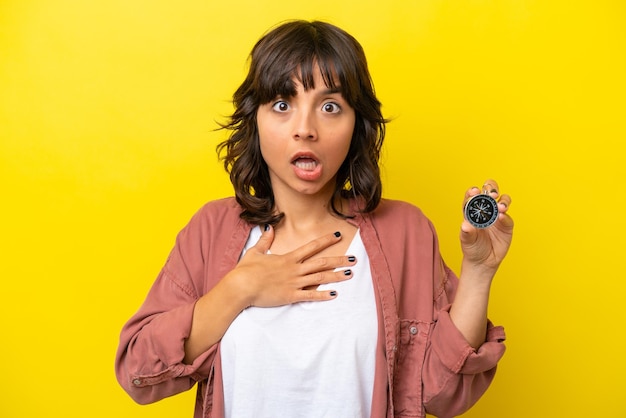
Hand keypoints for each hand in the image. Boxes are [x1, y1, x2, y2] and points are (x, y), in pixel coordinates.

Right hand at [228, 226, 356, 307]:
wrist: (241, 286)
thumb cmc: (246, 270)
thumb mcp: (256, 252)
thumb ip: (265, 241)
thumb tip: (269, 228)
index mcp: (288, 258)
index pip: (312, 247)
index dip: (326, 241)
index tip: (338, 237)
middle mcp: (295, 269)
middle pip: (322, 263)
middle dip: (339, 260)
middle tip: (354, 259)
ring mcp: (294, 283)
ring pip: (320, 278)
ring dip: (336, 276)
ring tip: (350, 274)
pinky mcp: (291, 296)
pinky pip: (310, 296)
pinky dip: (323, 296)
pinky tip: (334, 295)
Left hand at [460, 179, 513, 274]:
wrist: (483, 262)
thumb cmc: (472, 247)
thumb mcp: (466, 240)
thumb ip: (466, 232)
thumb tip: (465, 225)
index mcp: (472, 210)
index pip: (472, 195)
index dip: (473, 191)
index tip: (475, 192)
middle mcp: (486, 210)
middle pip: (489, 191)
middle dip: (491, 188)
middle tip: (491, 194)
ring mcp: (497, 216)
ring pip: (502, 200)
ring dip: (502, 200)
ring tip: (500, 207)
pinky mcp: (507, 225)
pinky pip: (508, 217)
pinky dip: (506, 216)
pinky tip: (502, 217)